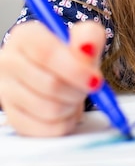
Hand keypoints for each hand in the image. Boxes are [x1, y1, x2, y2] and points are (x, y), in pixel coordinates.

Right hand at [0, 20, 105, 136]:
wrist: (53, 69)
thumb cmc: (68, 52)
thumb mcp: (82, 37)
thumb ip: (89, 36)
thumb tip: (87, 47)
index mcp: (25, 36)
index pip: (46, 54)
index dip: (74, 69)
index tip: (95, 79)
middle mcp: (8, 62)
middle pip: (49, 84)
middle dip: (78, 90)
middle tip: (89, 87)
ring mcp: (6, 92)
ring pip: (48, 110)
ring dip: (72, 107)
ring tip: (76, 96)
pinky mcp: (13, 117)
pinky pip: (45, 129)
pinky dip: (65, 123)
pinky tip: (68, 110)